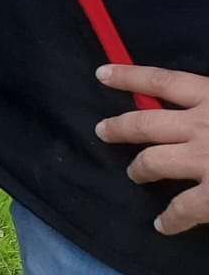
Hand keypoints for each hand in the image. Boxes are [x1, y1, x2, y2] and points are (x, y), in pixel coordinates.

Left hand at [97, 65, 208, 233]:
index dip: (128, 76)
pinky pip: (184, 209)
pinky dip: (170, 219)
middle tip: (102, 131)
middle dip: (120, 127)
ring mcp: (205, 160)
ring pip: (154, 162)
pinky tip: (161, 225)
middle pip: (145, 123)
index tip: (101, 73)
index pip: (162, 80)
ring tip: (133, 174)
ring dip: (139, 168)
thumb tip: (200, 100)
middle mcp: (201, 125)